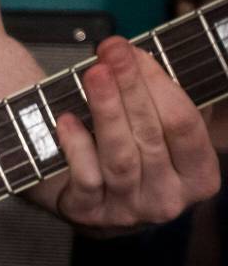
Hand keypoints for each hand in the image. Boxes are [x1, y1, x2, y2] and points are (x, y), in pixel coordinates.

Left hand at [54, 37, 220, 231]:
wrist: (92, 204)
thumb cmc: (134, 156)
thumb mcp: (164, 136)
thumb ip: (169, 103)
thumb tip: (144, 56)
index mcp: (199, 177)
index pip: (184, 124)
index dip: (160, 84)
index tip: (137, 52)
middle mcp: (168, 201)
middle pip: (150, 135)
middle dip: (130, 87)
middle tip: (112, 50)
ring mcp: (127, 212)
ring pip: (119, 156)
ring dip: (106, 109)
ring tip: (94, 73)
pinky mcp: (89, 215)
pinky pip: (85, 177)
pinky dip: (76, 146)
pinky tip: (66, 119)